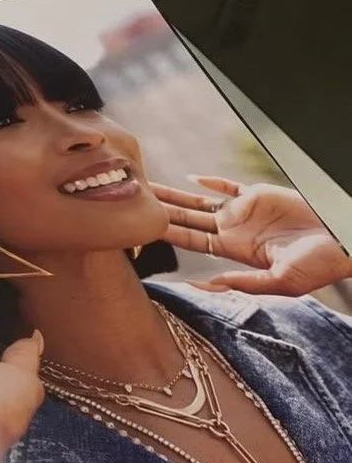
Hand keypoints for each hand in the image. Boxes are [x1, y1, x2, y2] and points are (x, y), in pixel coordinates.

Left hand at [155, 176, 349, 295]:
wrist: (343, 241)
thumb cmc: (319, 266)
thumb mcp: (279, 282)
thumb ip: (241, 282)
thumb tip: (202, 283)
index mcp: (233, 253)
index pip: (190, 242)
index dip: (166, 234)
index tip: (138, 228)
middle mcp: (234, 232)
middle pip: (187, 220)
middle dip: (160, 211)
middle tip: (131, 201)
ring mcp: (246, 213)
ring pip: (201, 202)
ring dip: (176, 196)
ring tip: (148, 187)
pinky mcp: (261, 196)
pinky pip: (231, 187)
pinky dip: (213, 183)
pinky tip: (190, 179)